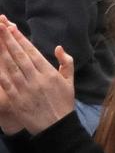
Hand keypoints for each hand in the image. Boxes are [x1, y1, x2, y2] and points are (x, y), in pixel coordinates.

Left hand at [0, 17, 74, 135]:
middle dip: (8, 39)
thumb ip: (66, 63)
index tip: (11, 27)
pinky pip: (4, 82)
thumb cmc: (63, 103)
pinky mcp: (16, 98)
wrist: (56, 126)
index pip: (32, 51)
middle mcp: (36, 78)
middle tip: (0, 26)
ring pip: (10, 66)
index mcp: (49, 73)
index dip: (20, 39)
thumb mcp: (70, 82)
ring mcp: (25, 88)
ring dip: (2, 51)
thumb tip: (58, 48)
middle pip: (19, 55)